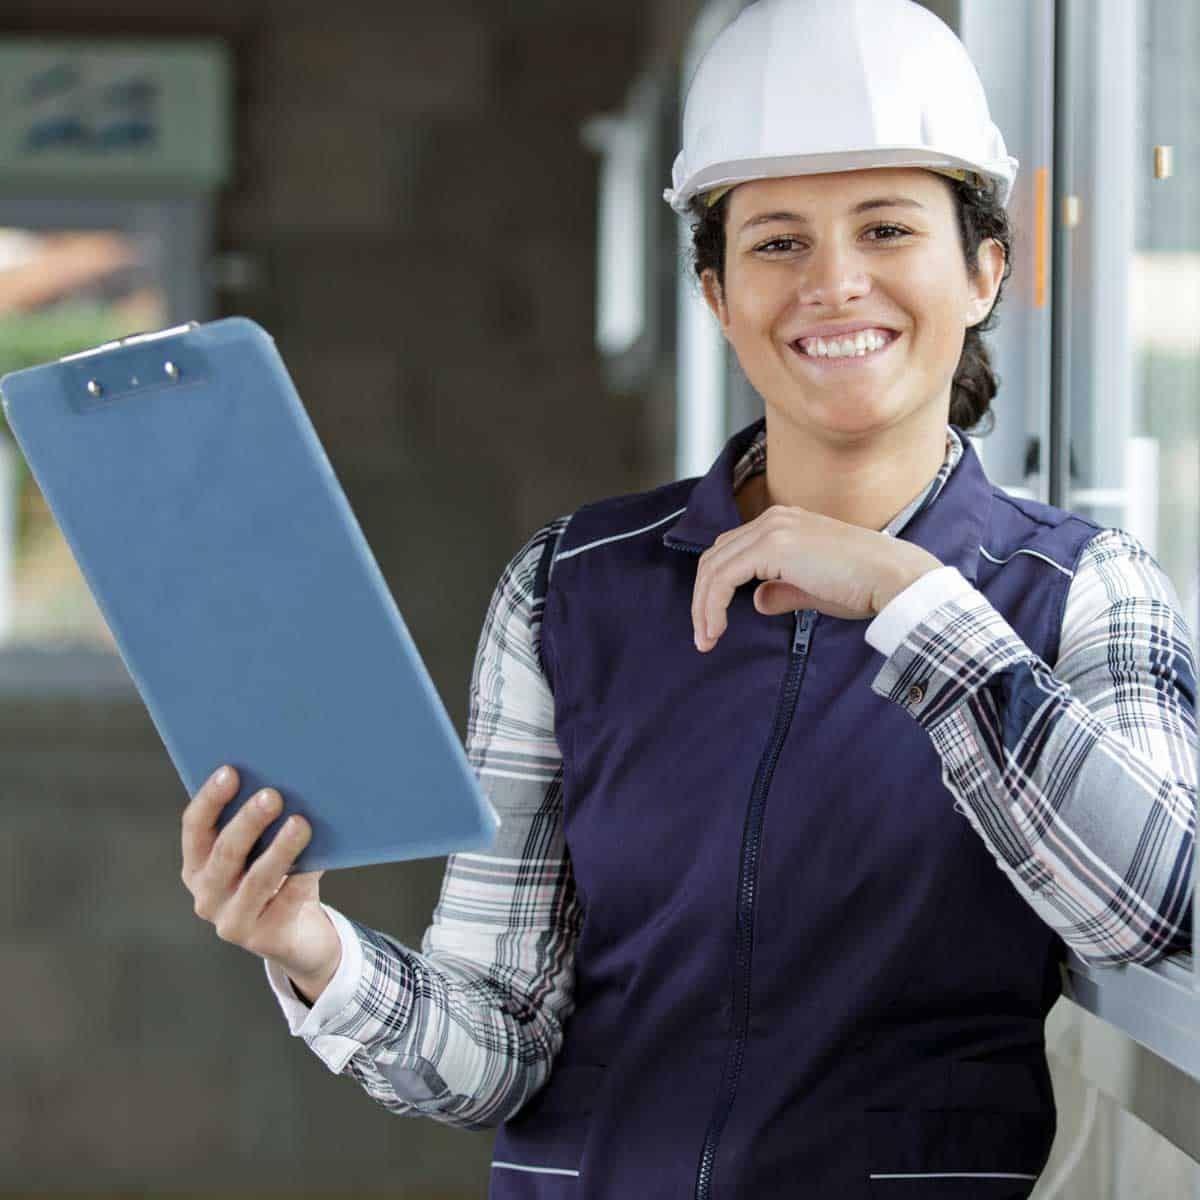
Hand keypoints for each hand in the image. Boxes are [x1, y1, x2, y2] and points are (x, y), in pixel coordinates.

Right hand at [181, 765, 341, 995]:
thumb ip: (262, 824)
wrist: (297, 935)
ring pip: (256, 880)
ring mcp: (231, 921)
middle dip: (249, 821)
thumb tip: (289, 779)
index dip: (210, 799)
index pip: (195, 828)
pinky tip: (318, 861)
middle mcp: (206, 895)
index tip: (230, 771)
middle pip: (225, 852)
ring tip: (300, 823)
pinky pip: (286, 903)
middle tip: (272, 795)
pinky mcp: (262, 939)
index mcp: (197, 865)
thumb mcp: (261, 852)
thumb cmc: (278, 878)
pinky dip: (302, 878)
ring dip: (279, 849)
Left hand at [691, 505, 941, 650]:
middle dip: (702, 598)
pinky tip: (715, 631)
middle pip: (716, 557)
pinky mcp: (773, 546)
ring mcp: (772, 529)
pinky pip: (723, 578)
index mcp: (784, 522)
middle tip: (702, 636)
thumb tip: (757, 600)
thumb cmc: (864, 586)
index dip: (714, 589)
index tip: (712, 626)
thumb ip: (781, 590)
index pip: (732, 552)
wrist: (894, 578)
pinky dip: (711, 605)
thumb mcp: (813, 589)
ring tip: (705, 639)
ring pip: (714, 567)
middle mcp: (774, 519)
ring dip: (703, 606)